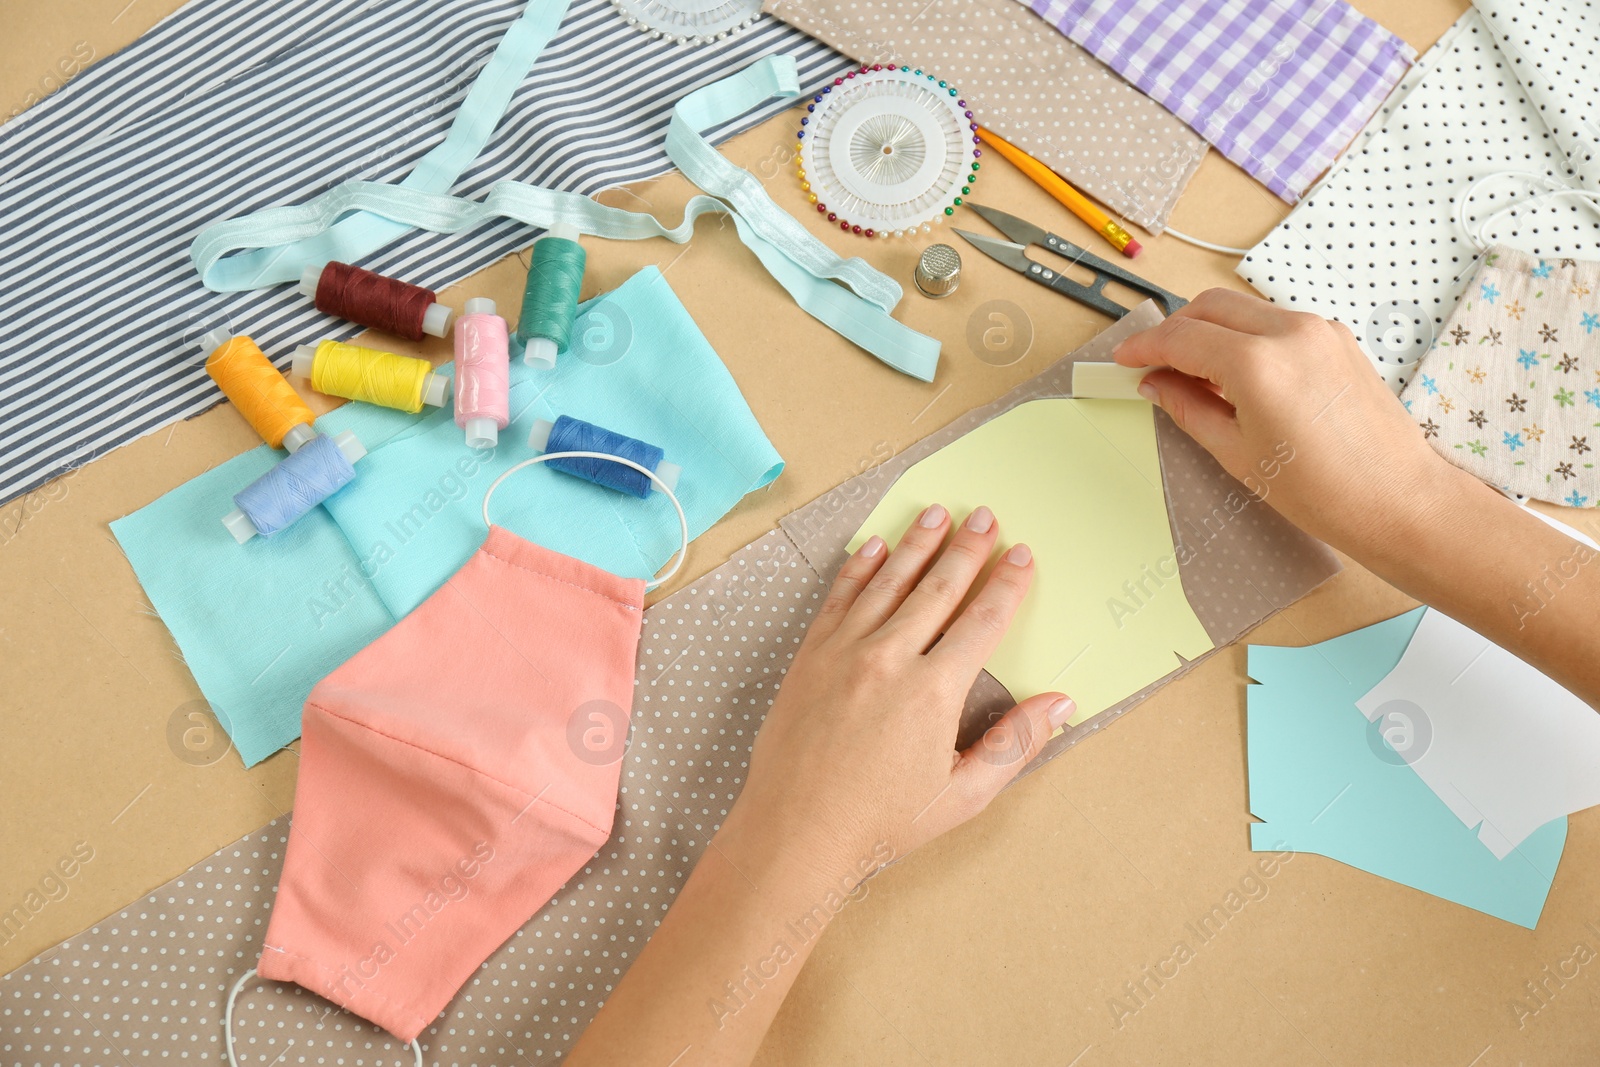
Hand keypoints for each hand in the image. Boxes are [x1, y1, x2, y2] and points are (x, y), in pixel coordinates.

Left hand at [726, 504, 1072, 882]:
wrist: (795, 831)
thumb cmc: (881, 822)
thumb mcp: (962, 795)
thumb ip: (1014, 744)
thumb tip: (1061, 704)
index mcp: (933, 692)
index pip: (982, 621)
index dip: (1006, 585)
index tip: (1022, 555)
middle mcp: (889, 659)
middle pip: (937, 588)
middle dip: (966, 548)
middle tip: (985, 515)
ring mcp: (844, 653)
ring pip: (888, 583)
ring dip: (916, 544)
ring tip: (936, 512)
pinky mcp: (809, 657)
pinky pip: (840, 599)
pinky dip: (859, 569)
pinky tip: (875, 547)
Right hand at [1113, 288, 1464, 554]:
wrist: (1397, 499)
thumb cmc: (1325, 490)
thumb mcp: (1236, 453)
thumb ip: (1188, 408)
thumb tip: (1158, 384)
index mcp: (1259, 364)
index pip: (1182, 337)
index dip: (1145, 347)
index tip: (1126, 359)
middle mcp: (1290, 333)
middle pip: (1210, 306)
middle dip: (1176, 330)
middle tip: (1154, 364)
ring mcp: (1319, 330)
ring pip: (1244, 309)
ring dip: (1211, 330)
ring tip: (1196, 374)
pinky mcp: (1338, 338)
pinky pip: (1276, 323)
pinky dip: (1247, 337)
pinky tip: (1239, 375)